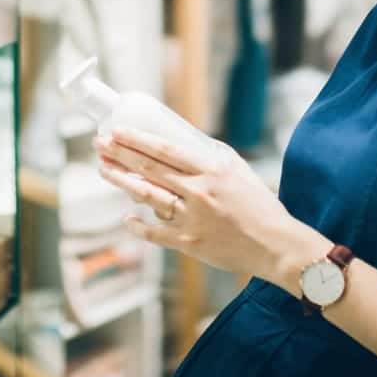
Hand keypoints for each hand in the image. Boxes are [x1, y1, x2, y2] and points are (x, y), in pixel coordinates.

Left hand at [95, 127, 327, 287]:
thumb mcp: (238, 170)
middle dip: (120, 154)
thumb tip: (183, 144)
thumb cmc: (260, 205)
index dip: (137, 140)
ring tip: (104, 170)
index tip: (117, 131)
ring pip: (147, 196)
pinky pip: (156, 232)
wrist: (275, 245)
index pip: (165, 150)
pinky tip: (127, 217)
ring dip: (122, 181)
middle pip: (150, 169)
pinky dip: (139, 226)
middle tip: (100, 145)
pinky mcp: (189, 242)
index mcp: (211, 169)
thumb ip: (211, 156)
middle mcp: (198, 191)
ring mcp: (191, 218)